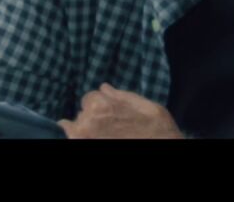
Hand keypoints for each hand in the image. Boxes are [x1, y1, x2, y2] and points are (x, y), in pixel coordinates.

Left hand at [58, 84, 184, 138]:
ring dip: (85, 129)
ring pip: (75, 128)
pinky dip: (75, 137)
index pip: (89, 98)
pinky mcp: (84, 145)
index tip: (106, 111)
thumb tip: (104, 87)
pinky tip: (85, 137)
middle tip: (107, 125)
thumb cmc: (156, 128)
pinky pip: (71, 138)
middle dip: (92, 116)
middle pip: (82, 114)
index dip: (99, 104)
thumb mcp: (144, 105)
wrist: (162, 145)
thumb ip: (120, 96)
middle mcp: (88, 120)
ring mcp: (84, 137)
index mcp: (101, 104)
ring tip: (101, 133)